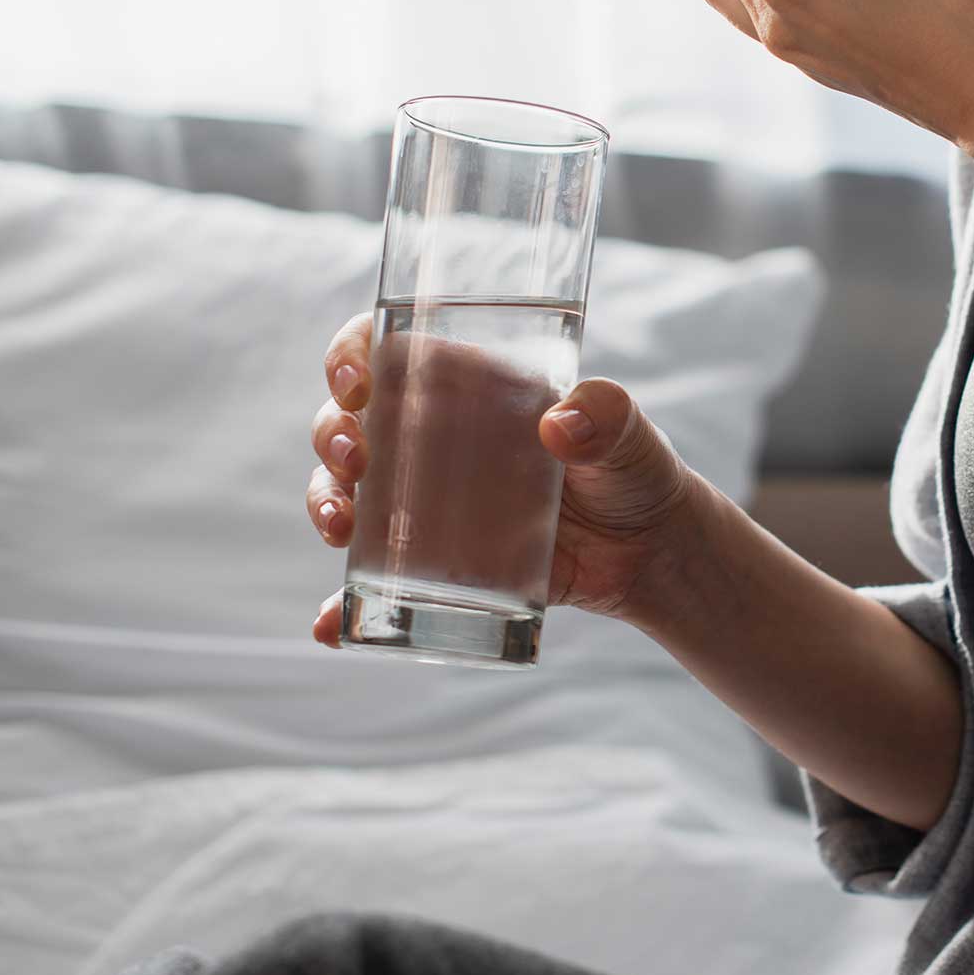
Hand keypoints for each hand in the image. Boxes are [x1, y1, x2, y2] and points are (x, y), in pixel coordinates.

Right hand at [305, 312, 705, 641]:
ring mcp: (426, 501)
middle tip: (355, 461)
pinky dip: (340, 602)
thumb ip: (607, 416)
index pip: (389, 350)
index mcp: (469, 386)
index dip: (352, 355)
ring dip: (325, 502)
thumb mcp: (628, 434)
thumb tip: (560, 426)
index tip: (354, 382)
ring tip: (340, 527)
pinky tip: (330, 624)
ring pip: (347, 491)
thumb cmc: (633, 470)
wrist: (648, 551)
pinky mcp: (436, 561)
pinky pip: (372, 580)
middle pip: (351, 420)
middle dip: (332, 435)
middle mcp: (433, 437)